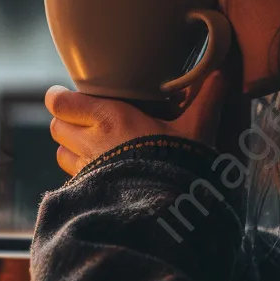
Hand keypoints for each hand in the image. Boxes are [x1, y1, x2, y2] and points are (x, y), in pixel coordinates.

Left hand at [46, 69, 230, 176]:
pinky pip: (72, 179)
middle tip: (85, 119)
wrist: (172, 212)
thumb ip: (206, 97)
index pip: (59, 102)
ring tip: (91, 146)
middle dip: (67, 121)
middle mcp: (90, 144)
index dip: (59, 98)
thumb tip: (222, 69)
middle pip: (57, 126)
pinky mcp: (89, 194)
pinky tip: (99, 174)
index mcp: (109, 118)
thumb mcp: (197, 128)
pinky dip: (80, 174)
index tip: (67, 95)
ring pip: (61, 153)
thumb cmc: (182, 163)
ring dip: (71, 148)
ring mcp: (86, 172)